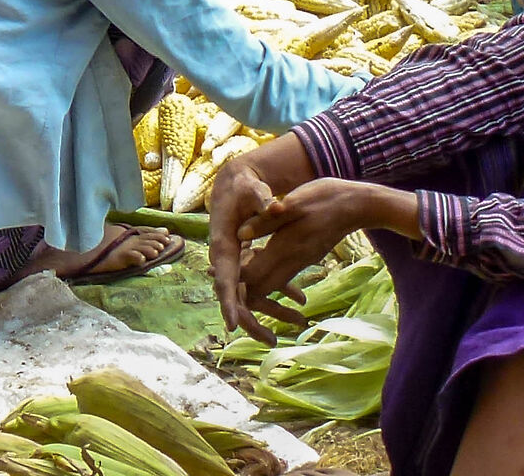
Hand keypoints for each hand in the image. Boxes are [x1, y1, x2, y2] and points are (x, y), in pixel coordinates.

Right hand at [207, 153, 286, 340]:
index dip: (228, 301)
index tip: (233, 325)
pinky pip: (261, 282)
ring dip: (274, 308)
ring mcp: (237, 260)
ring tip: (300, 322)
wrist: (236, 182)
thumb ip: (263, 200)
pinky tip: (301, 298)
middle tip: (272, 341)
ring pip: (250, 293)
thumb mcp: (251, 189)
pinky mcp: (248, 259)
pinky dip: (280, 290)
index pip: (224, 277)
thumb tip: (278, 206)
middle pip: (234, 295)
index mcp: (223, 243)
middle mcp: (226, 257)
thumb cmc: (242, 186)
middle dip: (252, 320)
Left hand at [233, 180, 416, 322]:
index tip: (214, 274)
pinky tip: (256, 254)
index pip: (254, 278)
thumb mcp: (294, 203)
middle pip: (261, 287)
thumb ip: (267, 220)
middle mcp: (294, 261)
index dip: (234, 283)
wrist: (358, 206)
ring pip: (271, 281)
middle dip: (240, 287)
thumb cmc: (325, 199)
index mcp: (287, 248)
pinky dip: (267, 270)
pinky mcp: (307, 255)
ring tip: (232, 265)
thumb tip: (240, 233)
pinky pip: (282, 272)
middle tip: (217, 273)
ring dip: (252, 279)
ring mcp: (302, 260)